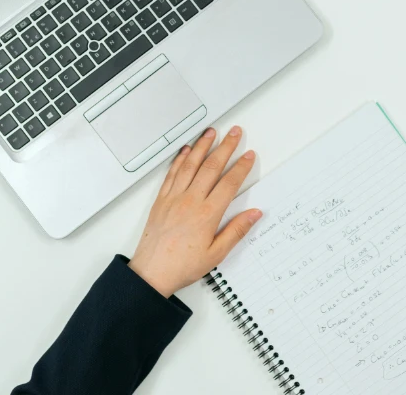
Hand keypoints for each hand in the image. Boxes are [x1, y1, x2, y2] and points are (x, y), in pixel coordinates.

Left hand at [128, 126, 261, 297]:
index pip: (229, 183)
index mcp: (207, 215)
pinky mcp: (161, 200)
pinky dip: (180, 159)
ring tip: (211, 132)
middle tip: (235, 133)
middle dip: (225, 147)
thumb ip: (236, 231)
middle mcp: (190, 201)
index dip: (241, 167)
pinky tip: (186, 150)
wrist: (151, 272)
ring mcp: (174, 198)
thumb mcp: (216, 254)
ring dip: (202, 146)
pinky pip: (172, 173)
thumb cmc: (181, 265)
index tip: (248, 156)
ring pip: (191, 165)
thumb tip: (254, 214)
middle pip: (212, 167)